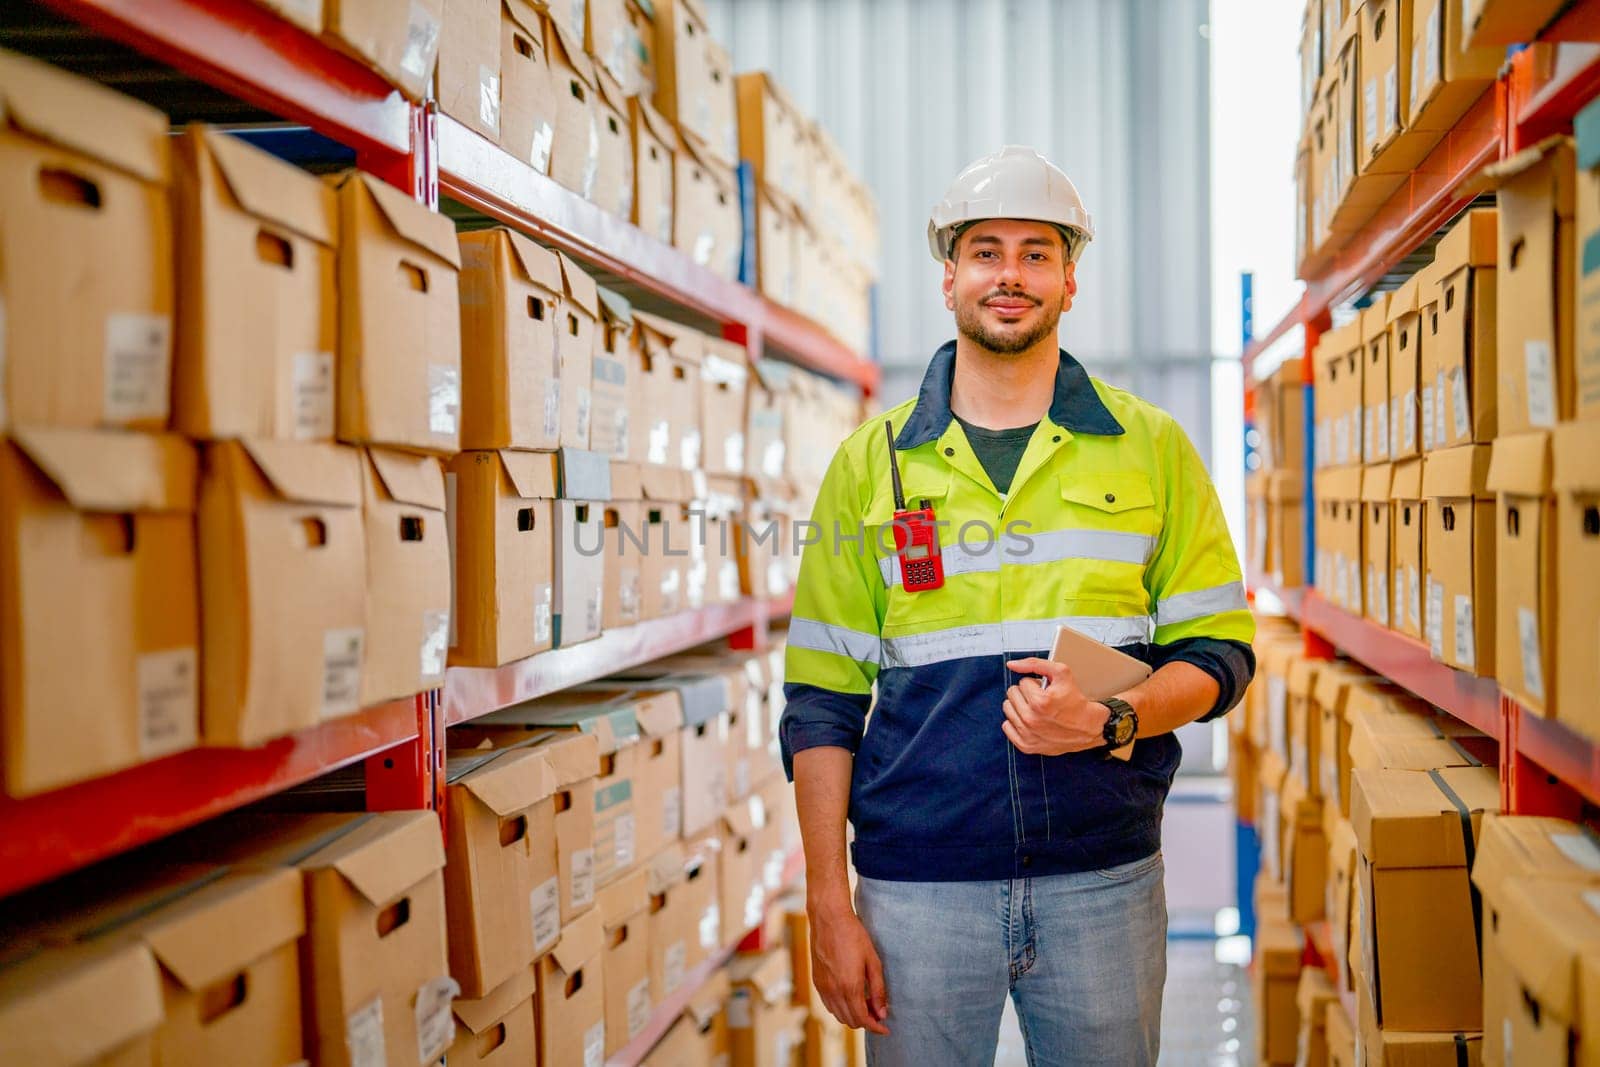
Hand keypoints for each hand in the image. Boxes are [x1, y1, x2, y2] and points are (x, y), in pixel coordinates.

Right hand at [809, 905, 889, 1034]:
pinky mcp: (816, 982)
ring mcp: (823, 987)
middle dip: (867, 1021)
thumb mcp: (873, 961)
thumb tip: (882, 1013)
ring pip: (839, 1015)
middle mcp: (834, 991)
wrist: (828, 919)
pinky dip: (841, 1008)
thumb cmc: (854, 936)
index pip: (863, 1020)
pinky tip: (850, 995)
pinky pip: (829, 1005)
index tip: (886, 1029)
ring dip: (853, 1015)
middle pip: (851, 1021)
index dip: (876, 1027)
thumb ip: (878, 990)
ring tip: (866, 1001)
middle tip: (878, 1010)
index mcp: (849, 987)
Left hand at [1001, 657, 1108, 755]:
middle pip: (1012, 694)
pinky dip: (1016, 722)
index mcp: (1039, 702)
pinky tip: (1031, 721)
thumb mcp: (1061, 673)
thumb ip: (1035, 664)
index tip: (1047, 691)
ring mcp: (1028, 734)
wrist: (1089, 727)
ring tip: (1037, 710)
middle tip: (1042, 699)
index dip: (1036, 684)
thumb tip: (1012, 665)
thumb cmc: (1076, 701)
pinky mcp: (1026, 745)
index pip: (1023, 682)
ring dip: (1020, 706)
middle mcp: (1031, 720)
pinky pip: (1007, 726)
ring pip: (1008, 708)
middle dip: (1026, 693)